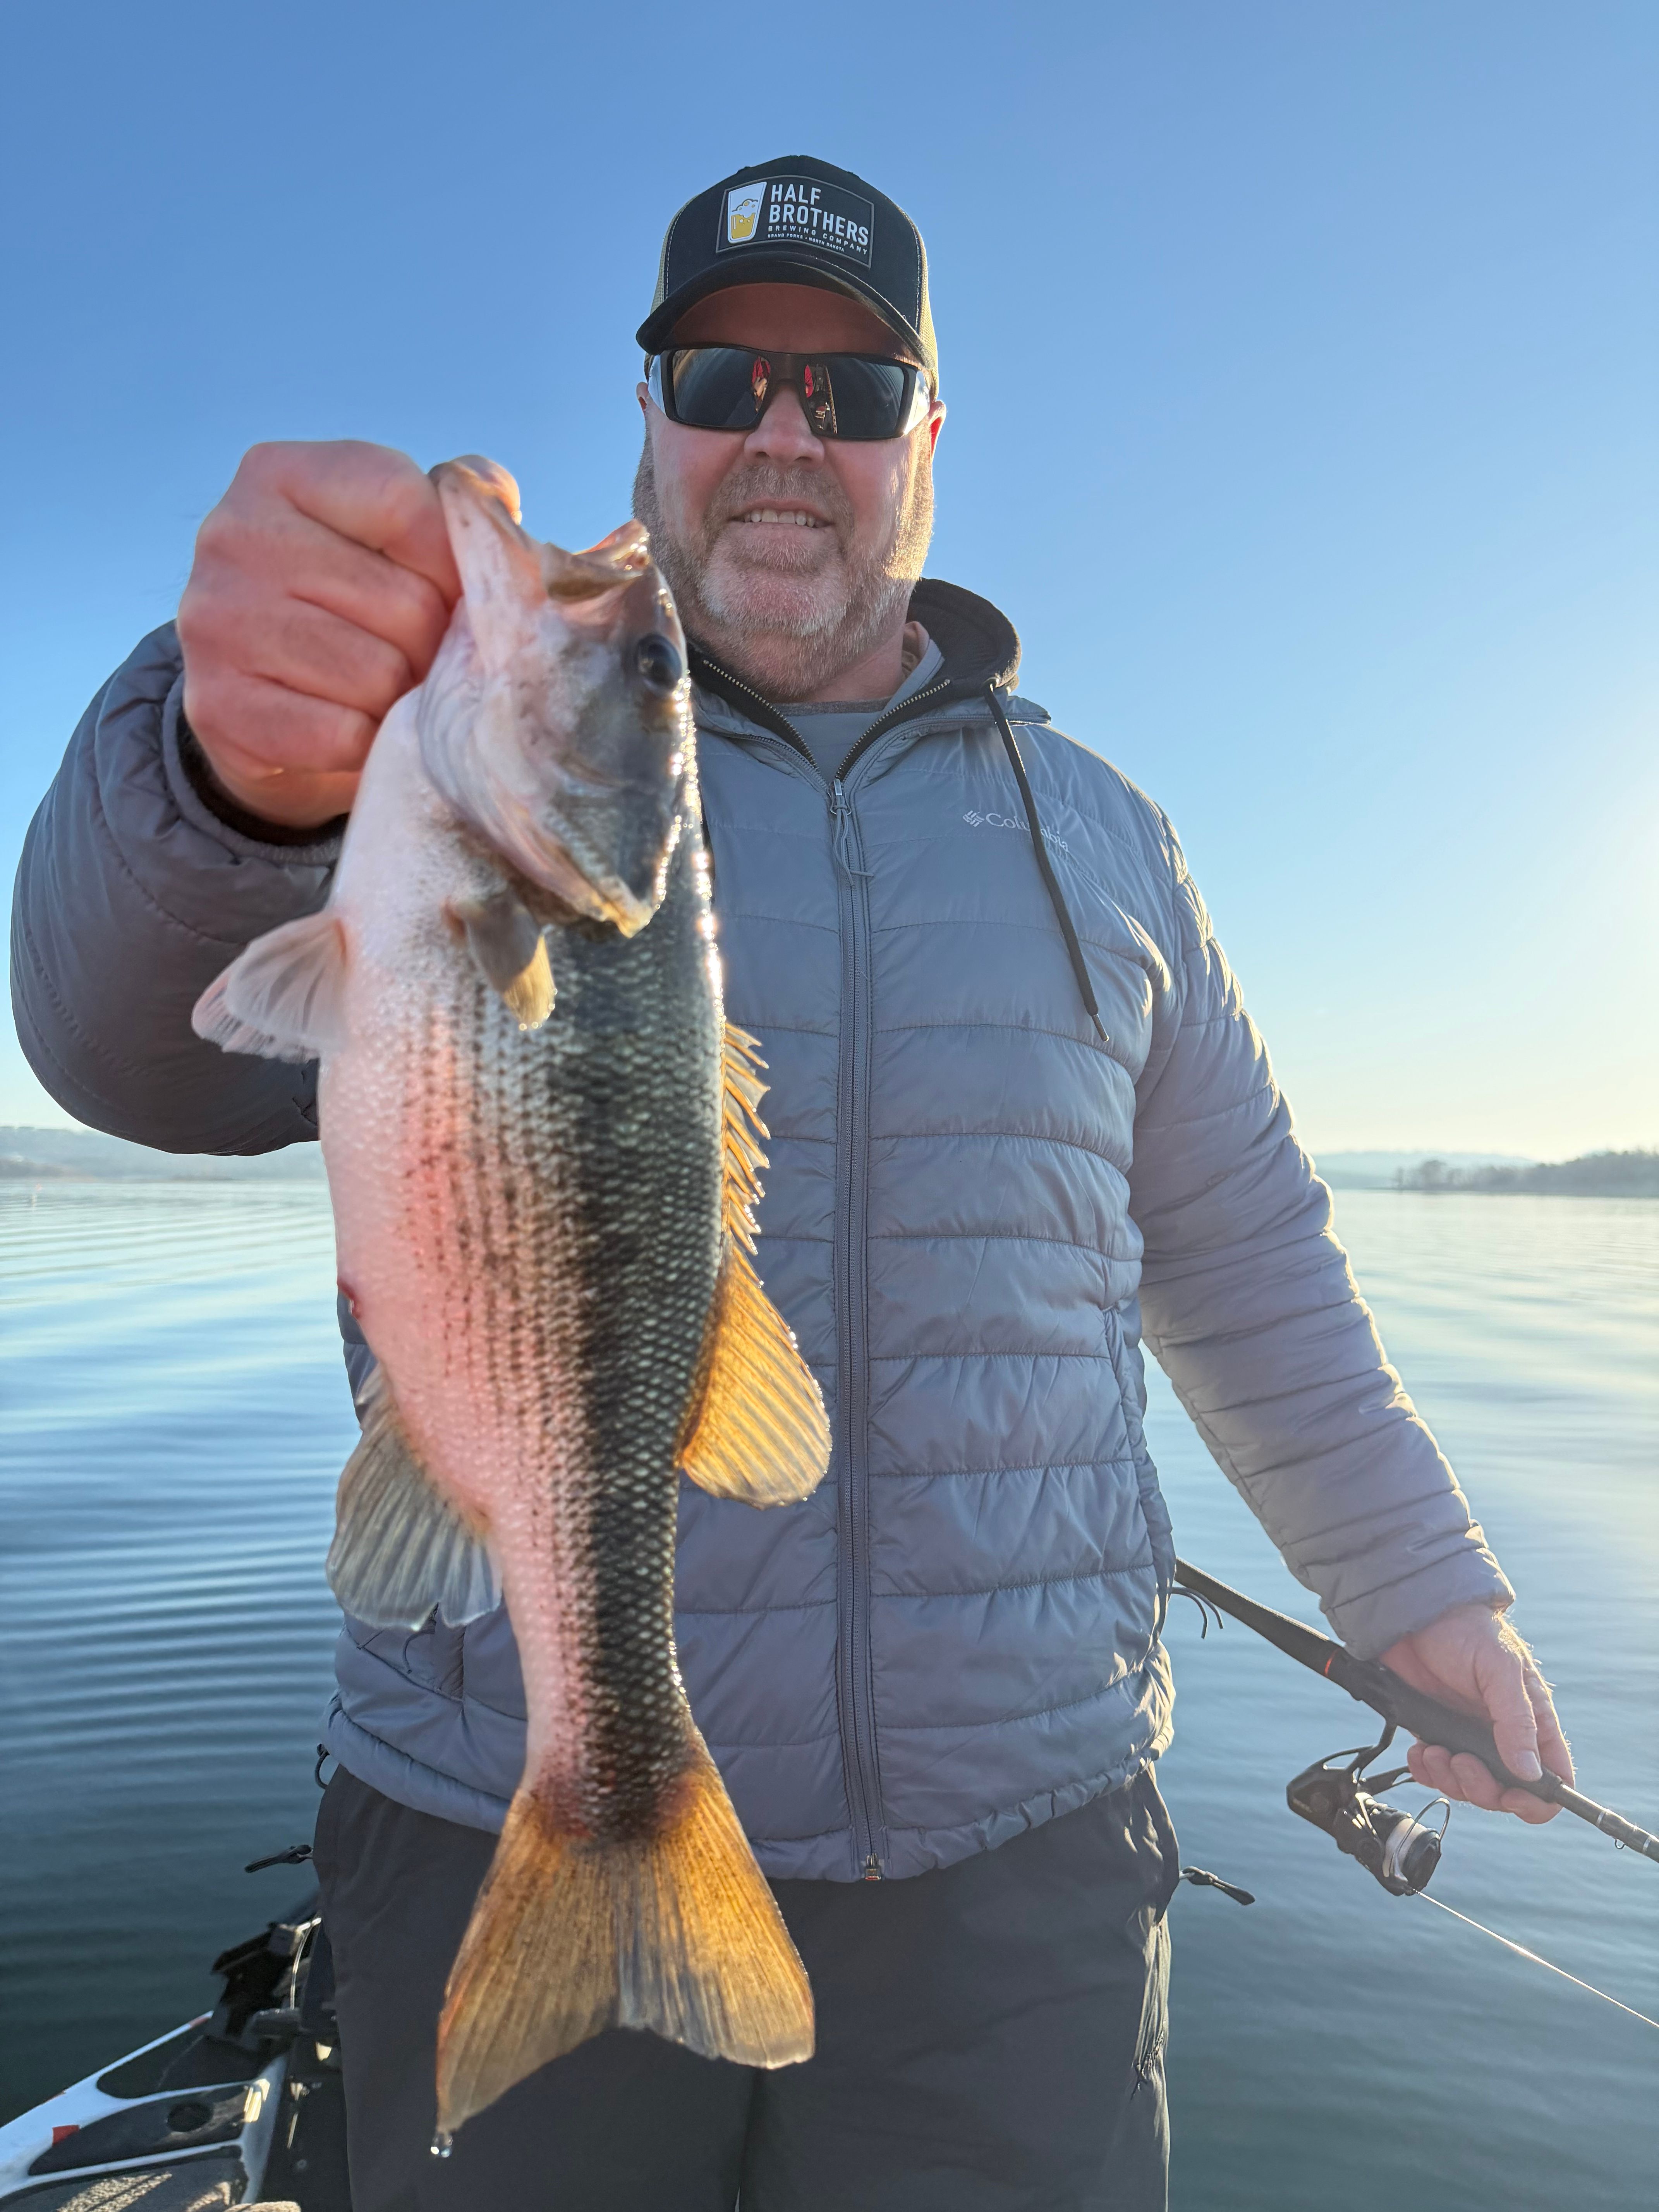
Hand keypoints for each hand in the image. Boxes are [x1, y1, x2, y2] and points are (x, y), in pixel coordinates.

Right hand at [177, 442, 515, 828]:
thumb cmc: (350, 611)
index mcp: (279, 474)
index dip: (455, 563)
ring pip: (379, 675)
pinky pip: (343, 735)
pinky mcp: (219, 707)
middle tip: (418, 658)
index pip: (403, 503)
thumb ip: (450, 511)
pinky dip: (367, 744)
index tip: (454, 594)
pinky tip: (354, 729)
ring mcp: (217, 622)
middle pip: (405, 601)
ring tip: (387, 693)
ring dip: (402, 699)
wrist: (261, 711)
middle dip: (434, 645)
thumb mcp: (392, 540)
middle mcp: (234, 536)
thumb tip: (495, 500)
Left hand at [1381, 1603, 1572, 1823]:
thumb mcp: (1499, 1668)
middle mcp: (1503, 1735)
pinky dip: (1427, 1771)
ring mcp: (1469, 1736)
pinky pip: (1437, 1771)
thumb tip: (1530, 1772)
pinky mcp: (1437, 1732)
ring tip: (1434, 1751)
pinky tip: (1418, 1753)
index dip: (1536, 1799)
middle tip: (1460, 1761)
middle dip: (1482, 1788)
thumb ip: (1516, 1720)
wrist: (1416, 1611)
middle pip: (1506, 1792)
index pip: (1552, 1778)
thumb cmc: (1466, 1629)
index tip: (1510, 1794)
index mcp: (1532, 1721)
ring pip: (1470, 1786)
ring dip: (1450, 1779)